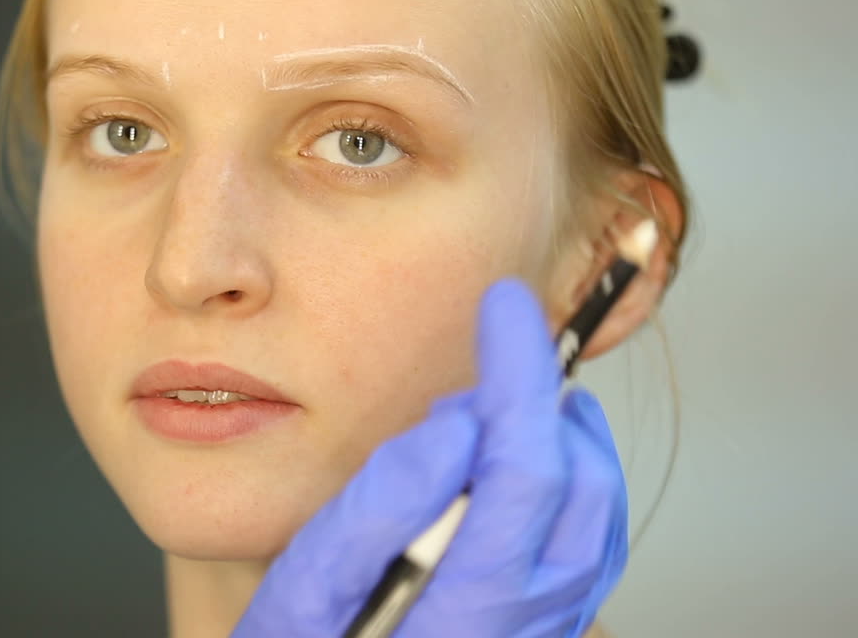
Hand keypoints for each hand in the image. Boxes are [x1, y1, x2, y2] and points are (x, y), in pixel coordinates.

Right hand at [232, 278, 628, 636]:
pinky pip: (595, 537)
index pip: (525, 463)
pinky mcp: (549, 623)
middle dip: (534, 398)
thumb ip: (383, 508)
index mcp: (471, 606)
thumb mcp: (311, 589)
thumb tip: (459, 422)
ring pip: (598, 503)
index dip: (519, 369)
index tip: (502, 303)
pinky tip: (536, 453)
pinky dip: (577, 472)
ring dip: (560, 431)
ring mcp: (549, 625)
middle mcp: (530, 620)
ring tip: (487, 416)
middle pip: (578, 479)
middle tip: (461, 388)